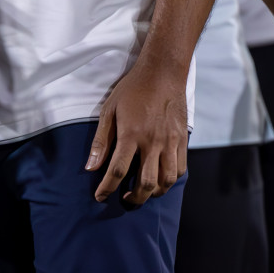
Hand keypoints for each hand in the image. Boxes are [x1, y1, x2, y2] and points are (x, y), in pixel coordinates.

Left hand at [86, 61, 188, 205]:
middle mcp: (152, 142)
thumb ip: (101, 141)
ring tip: (143, 192)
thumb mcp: (109, 110)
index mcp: (131, 135)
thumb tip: (90, 167)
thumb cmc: (131, 89)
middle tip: (125, 200)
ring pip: (166, 181)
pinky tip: (160, 179)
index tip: (100, 197)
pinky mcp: (182, 140)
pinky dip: (170, 180)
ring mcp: (170, 143)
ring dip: (153, 193)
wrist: (162, 74)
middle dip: (134, 198)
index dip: (107, 188)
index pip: (117, 170)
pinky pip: (180, 169)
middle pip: (145, 183)